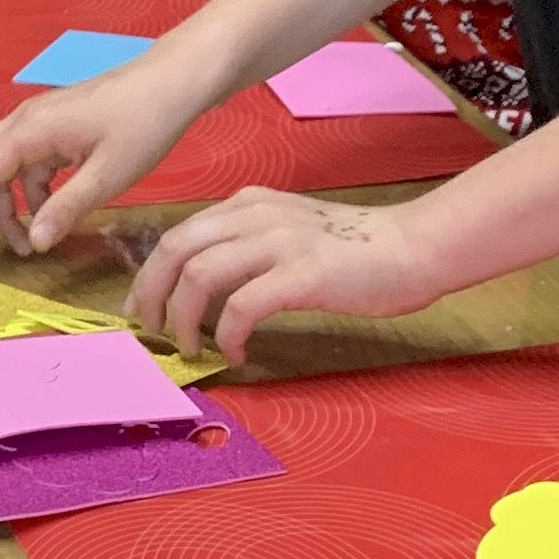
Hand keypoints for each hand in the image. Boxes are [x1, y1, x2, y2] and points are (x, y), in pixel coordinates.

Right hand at [0, 67, 210, 260]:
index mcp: (30, 131)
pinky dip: (24, 191)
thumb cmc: (144, 124)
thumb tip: (35, 243)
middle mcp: (22, 122)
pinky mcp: (52, 126)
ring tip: (26, 242)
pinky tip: (49, 212)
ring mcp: (36, 121)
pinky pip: (22, 161)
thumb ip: (66, 208)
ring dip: (0, 203)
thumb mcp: (109, 175)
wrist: (172, 79)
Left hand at [126, 186, 444, 364]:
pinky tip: (236, 354)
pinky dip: (228, 335)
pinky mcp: (303, 274)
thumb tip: (206, 285)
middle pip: (174, 249)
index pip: (178, 234)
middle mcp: (255, 215)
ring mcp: (279, 242)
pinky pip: (242, 306)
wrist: (414, 247)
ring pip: (199, 275)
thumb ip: (249, 244)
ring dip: (185, 319)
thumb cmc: (356, 249)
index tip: (144, 308)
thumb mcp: (289, 230)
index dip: (151, 275)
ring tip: (190, 347)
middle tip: (152, 331)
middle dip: (151, 294)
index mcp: (247, 204)